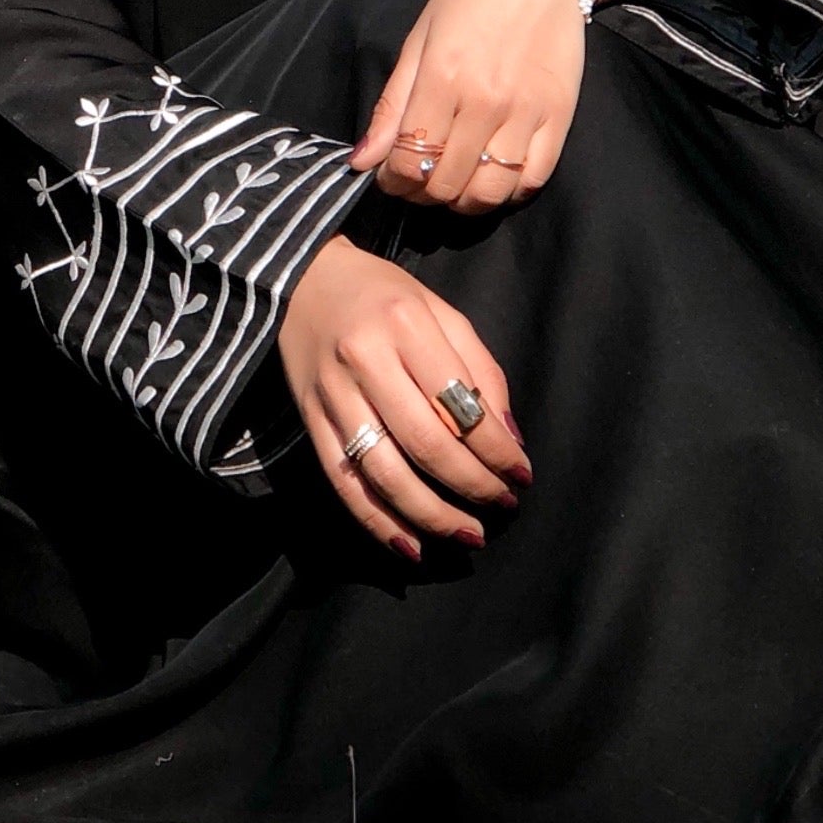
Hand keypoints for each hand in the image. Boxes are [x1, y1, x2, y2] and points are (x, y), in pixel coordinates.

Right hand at [278, 239, 529, 557]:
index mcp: (406, 325)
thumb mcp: (442, 312)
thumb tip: (510, 440)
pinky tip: (410, 545)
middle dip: (471, 486)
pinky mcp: (310, 419)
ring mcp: (332, 393)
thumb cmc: (384, 295)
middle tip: (501, 506)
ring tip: (467, 534)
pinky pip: (344, 482)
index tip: (521, 476)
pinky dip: (377, 521)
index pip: (461, 405)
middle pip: (426, 444)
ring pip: (384, 471)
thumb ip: (481, 370)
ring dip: (430, 515)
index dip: (496, 451)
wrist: (301, 277)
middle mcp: (365, 359)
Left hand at [352, 0, 630, 214]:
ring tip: (453, 185)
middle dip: (421, 193)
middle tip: (417, 181)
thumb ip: (392, 104)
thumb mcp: (418, 39)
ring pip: (489, 193)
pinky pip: (533, 179)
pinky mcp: (560, 117)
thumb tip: (363, 161)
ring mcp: (526, 112)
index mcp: (442, 77)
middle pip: (445, 183)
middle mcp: (484, 101)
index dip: (391, 180)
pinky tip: (492, 178)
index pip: (407, 159)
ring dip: (463, 202)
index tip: (389, 176)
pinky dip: (508, 192)